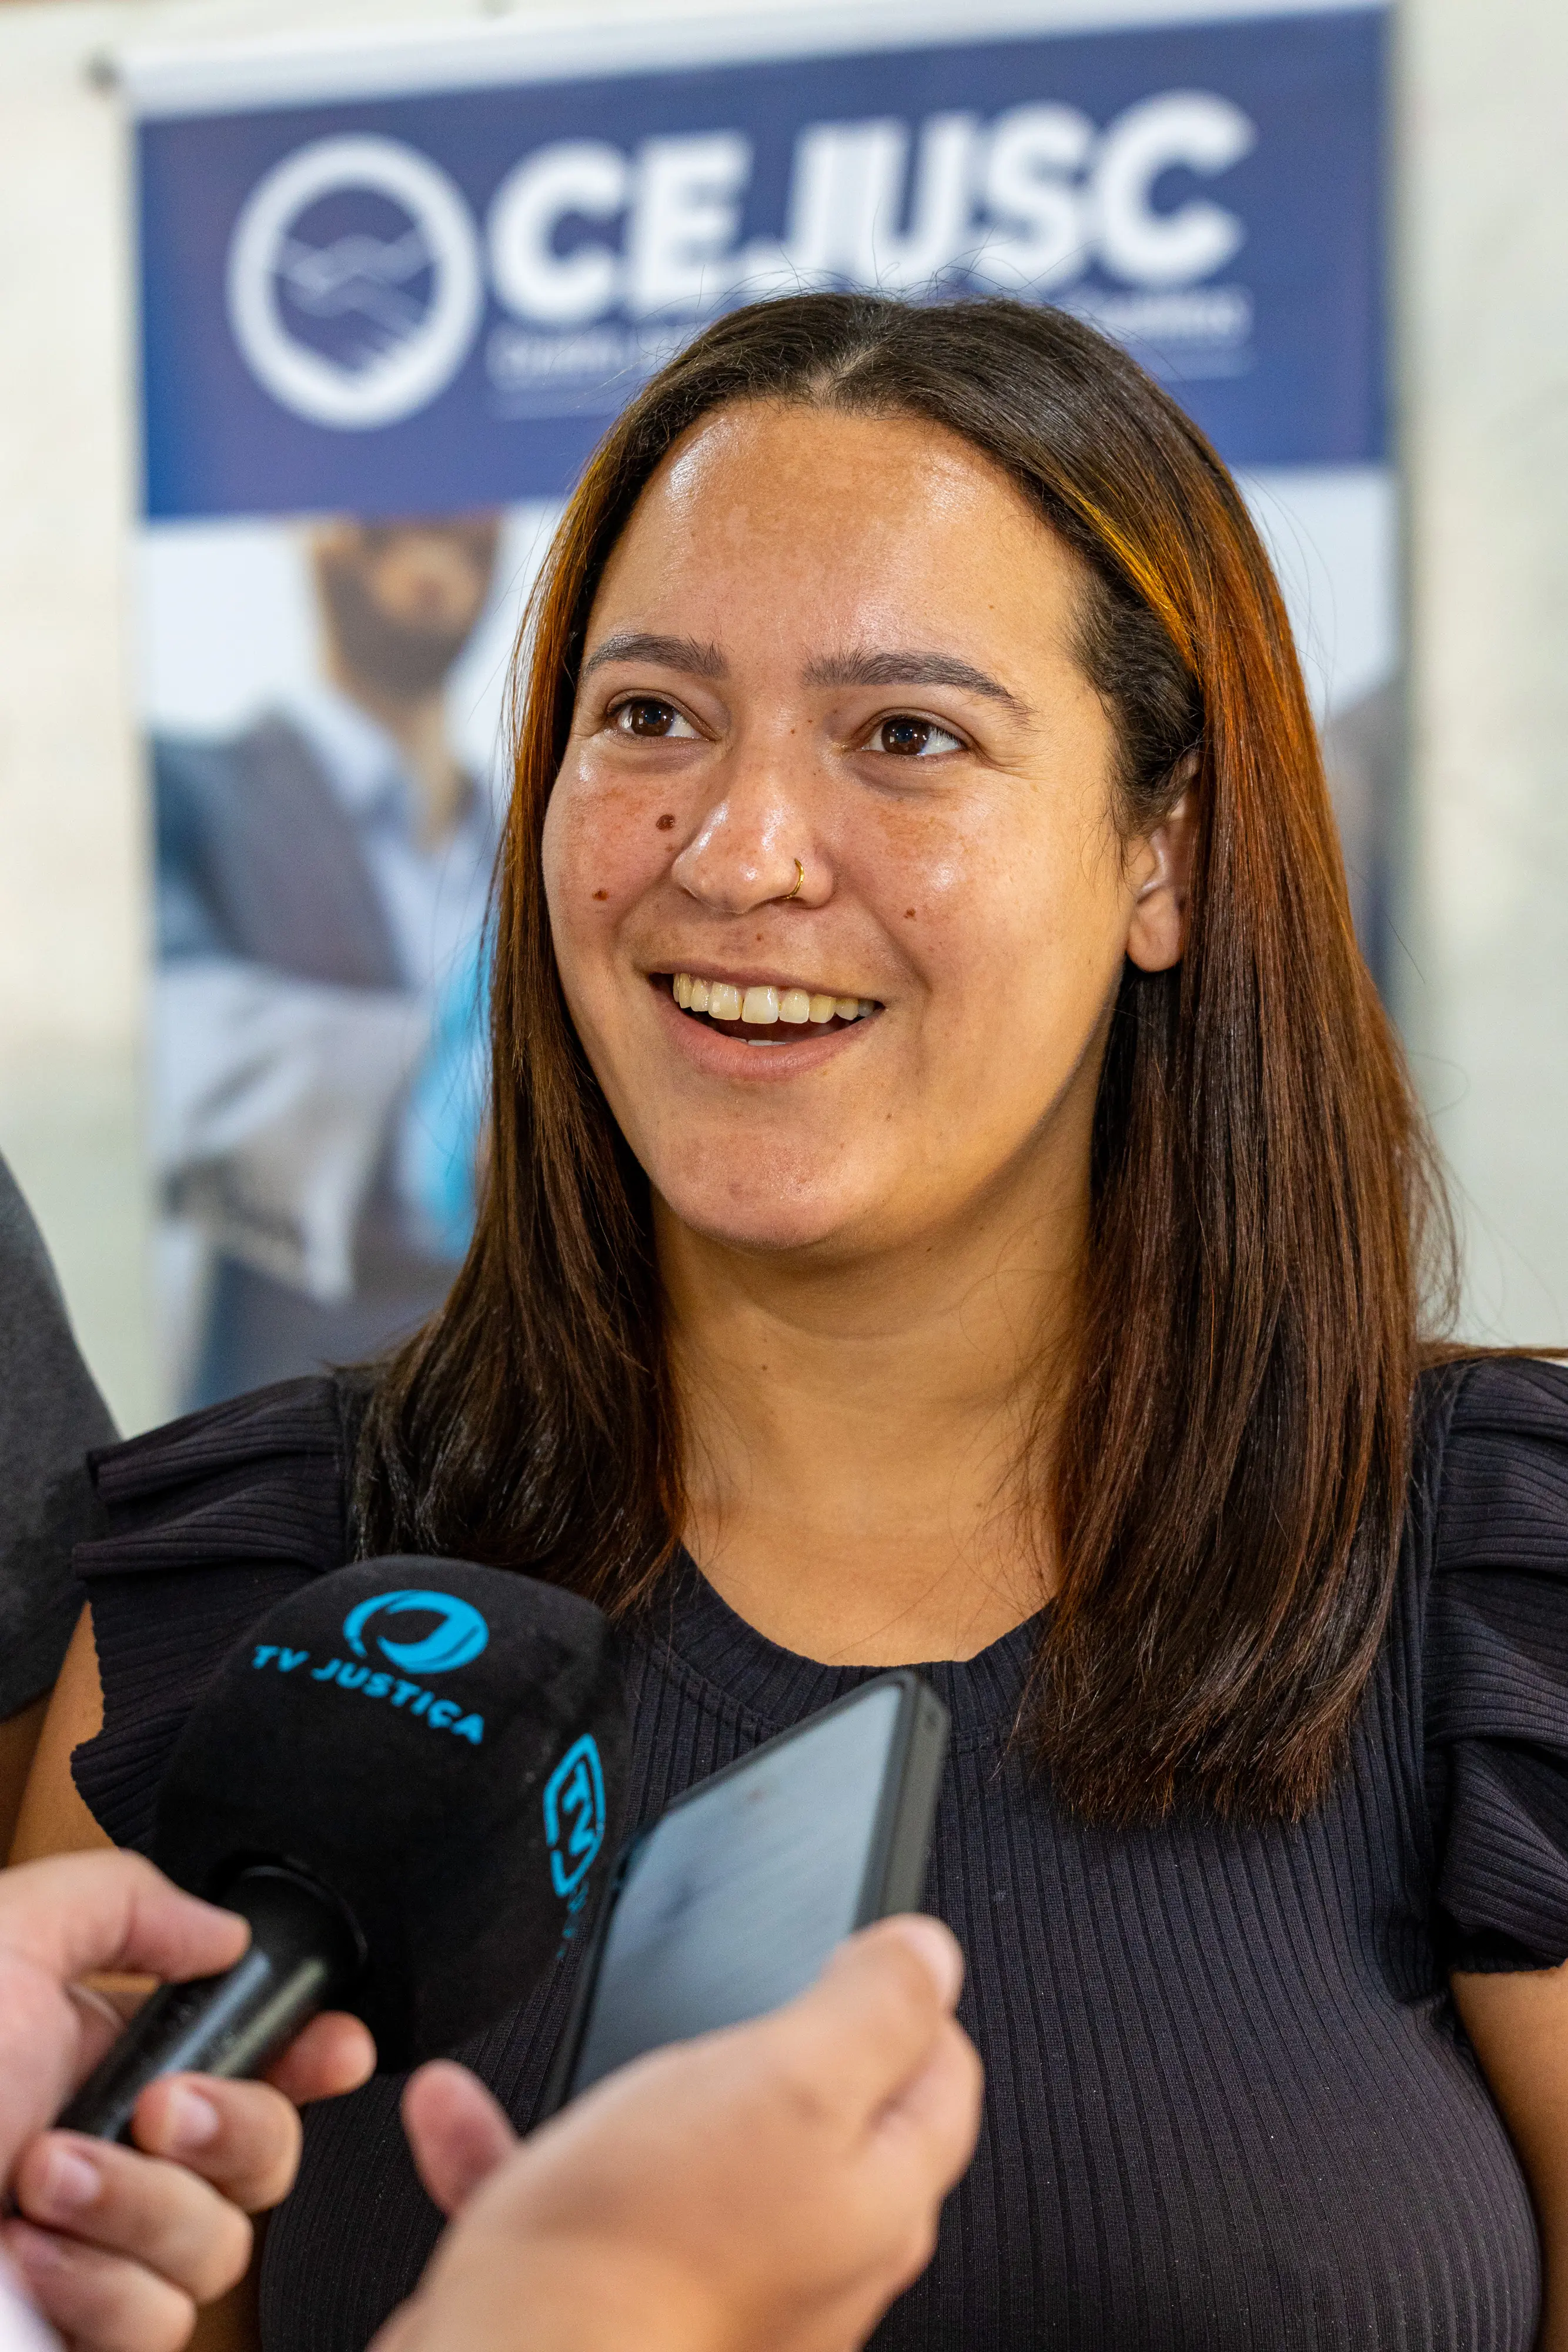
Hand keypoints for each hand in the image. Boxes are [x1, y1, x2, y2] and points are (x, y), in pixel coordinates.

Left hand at [0, 1851, 373, 2351]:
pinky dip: (97, 2284)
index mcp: (105, 2056)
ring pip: (220, 2245)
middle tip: (152, 2109)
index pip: (256, 2055)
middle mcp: (117, 2152)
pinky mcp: (79, 2330)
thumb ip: (125, 1902)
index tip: (329, 2048)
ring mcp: (98, 2250)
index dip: (314, 2053)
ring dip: (136, 2208)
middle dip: (229, 2126)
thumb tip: (224, 1932)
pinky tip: (24, 2252)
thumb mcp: (5, 1938)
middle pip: (268, 2152)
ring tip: (38, 2182)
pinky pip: (156, 2323)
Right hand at [383, 1914, 982, 2351]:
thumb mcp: (792, 2076)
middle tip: (732, 1990)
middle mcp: (816, 2256)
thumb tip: (929, 1955)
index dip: (901, 1990)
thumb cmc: (648, 2247)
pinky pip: (576, 2202)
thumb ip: (874, 2008)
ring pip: (685, 2150)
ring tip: (577, 2040)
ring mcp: (718, 2281)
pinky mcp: (621, 2302)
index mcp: (878, 2199)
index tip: (853, 1947)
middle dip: (768, 2039)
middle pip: (821, 2112)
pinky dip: (525, 2151)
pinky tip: (461, 2113)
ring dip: (622, 2086)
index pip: (939, 2070)